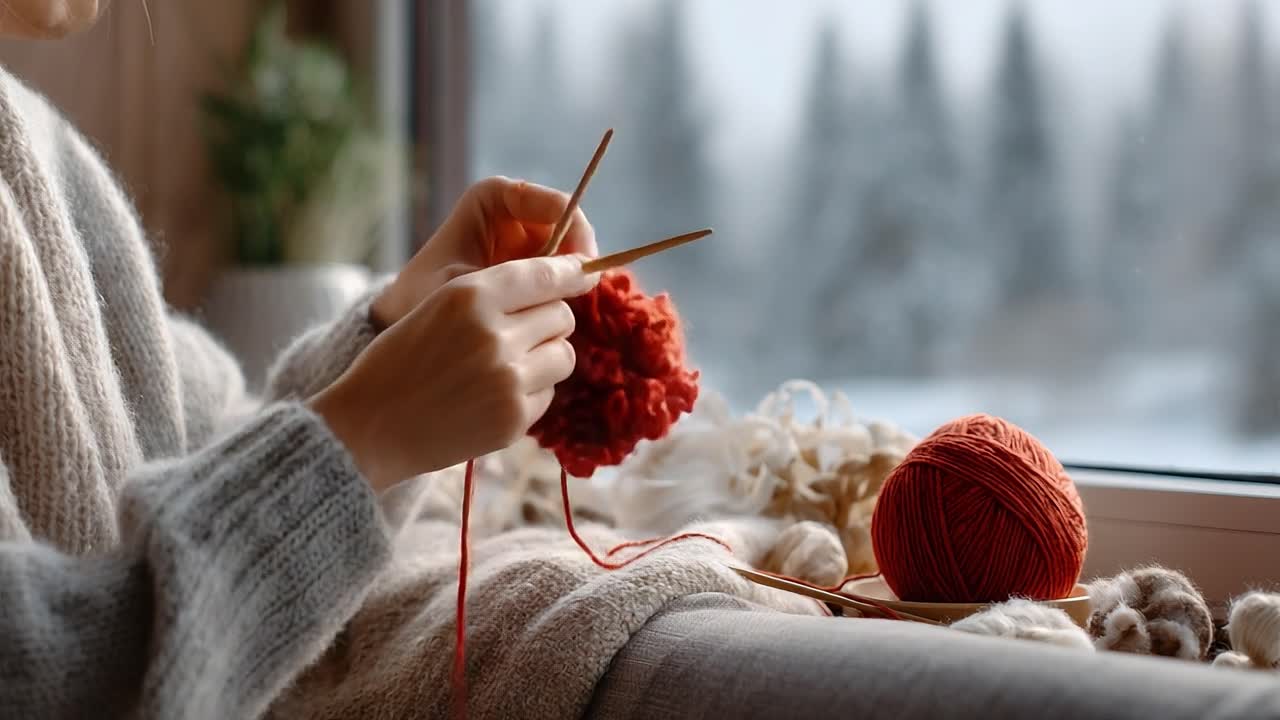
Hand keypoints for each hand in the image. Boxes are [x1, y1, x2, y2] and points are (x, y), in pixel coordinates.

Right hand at [311, 254, 599, 491]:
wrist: (370, 426)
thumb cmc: (401, 360)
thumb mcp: (437, 304)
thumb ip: (495, 291)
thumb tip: (565, 281)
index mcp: (469, 295)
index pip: (546, 273)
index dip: (569, 272)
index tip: (581, 273)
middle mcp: (494, 334)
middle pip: (562, 314)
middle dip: (549, 320)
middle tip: (520, 332)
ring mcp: (508, 379)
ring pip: (564, 355)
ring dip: (545, 358)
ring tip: (506, 366)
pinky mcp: (514, 418)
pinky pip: (549, 394)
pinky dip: (530, 394)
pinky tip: (492, 397)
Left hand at [370, 177, 597, 328]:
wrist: (406, 324)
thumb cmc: (424, 297)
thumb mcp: (470, 286)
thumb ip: (522, 277)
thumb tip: (584, 273)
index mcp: (493, 198)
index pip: (553, 203)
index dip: (576, 231)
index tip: (582, 265)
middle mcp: (515, 216)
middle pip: (569, 229)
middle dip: (576, 262)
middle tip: (582, 293)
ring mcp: (526, 245)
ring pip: (569, 258)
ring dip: (570, 283)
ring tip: (562, 310)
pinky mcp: (531, 275)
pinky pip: (561, 280)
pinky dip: (563, 298)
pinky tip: (555, 319)